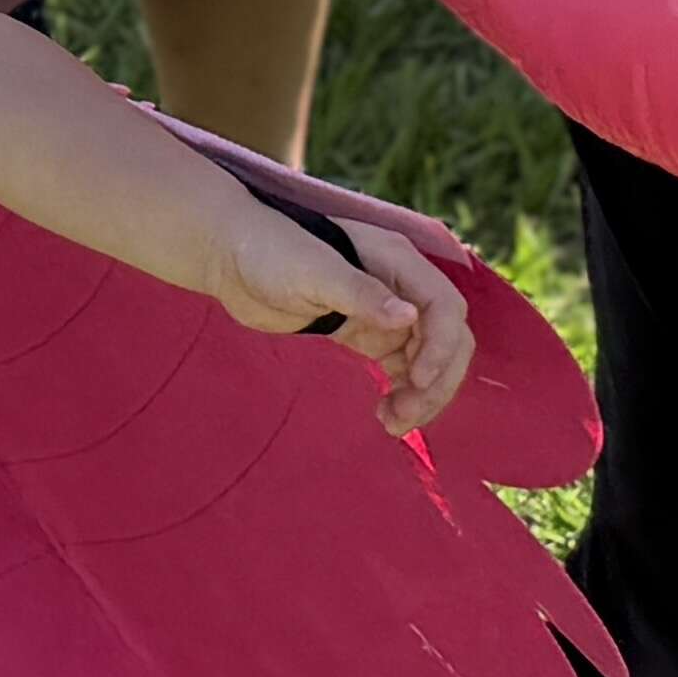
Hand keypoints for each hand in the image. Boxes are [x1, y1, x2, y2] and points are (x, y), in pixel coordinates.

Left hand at [205, 192, 480, 437]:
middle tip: (406, 414)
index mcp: (396, 261)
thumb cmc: (268, 251)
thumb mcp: (312, 270)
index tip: (418, 381)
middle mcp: (400, 286)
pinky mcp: (366, 333)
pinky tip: (386, 416)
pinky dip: (403, 392)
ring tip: (393, 425)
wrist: (230, 258)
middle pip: (447, 338)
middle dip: (437, 379)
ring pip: (428, 358)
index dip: (441, 347)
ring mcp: (384, 312)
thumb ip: (360, 292)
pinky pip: (402, 367)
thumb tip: (410, 317)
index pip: (445, 308)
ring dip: (423, 393)